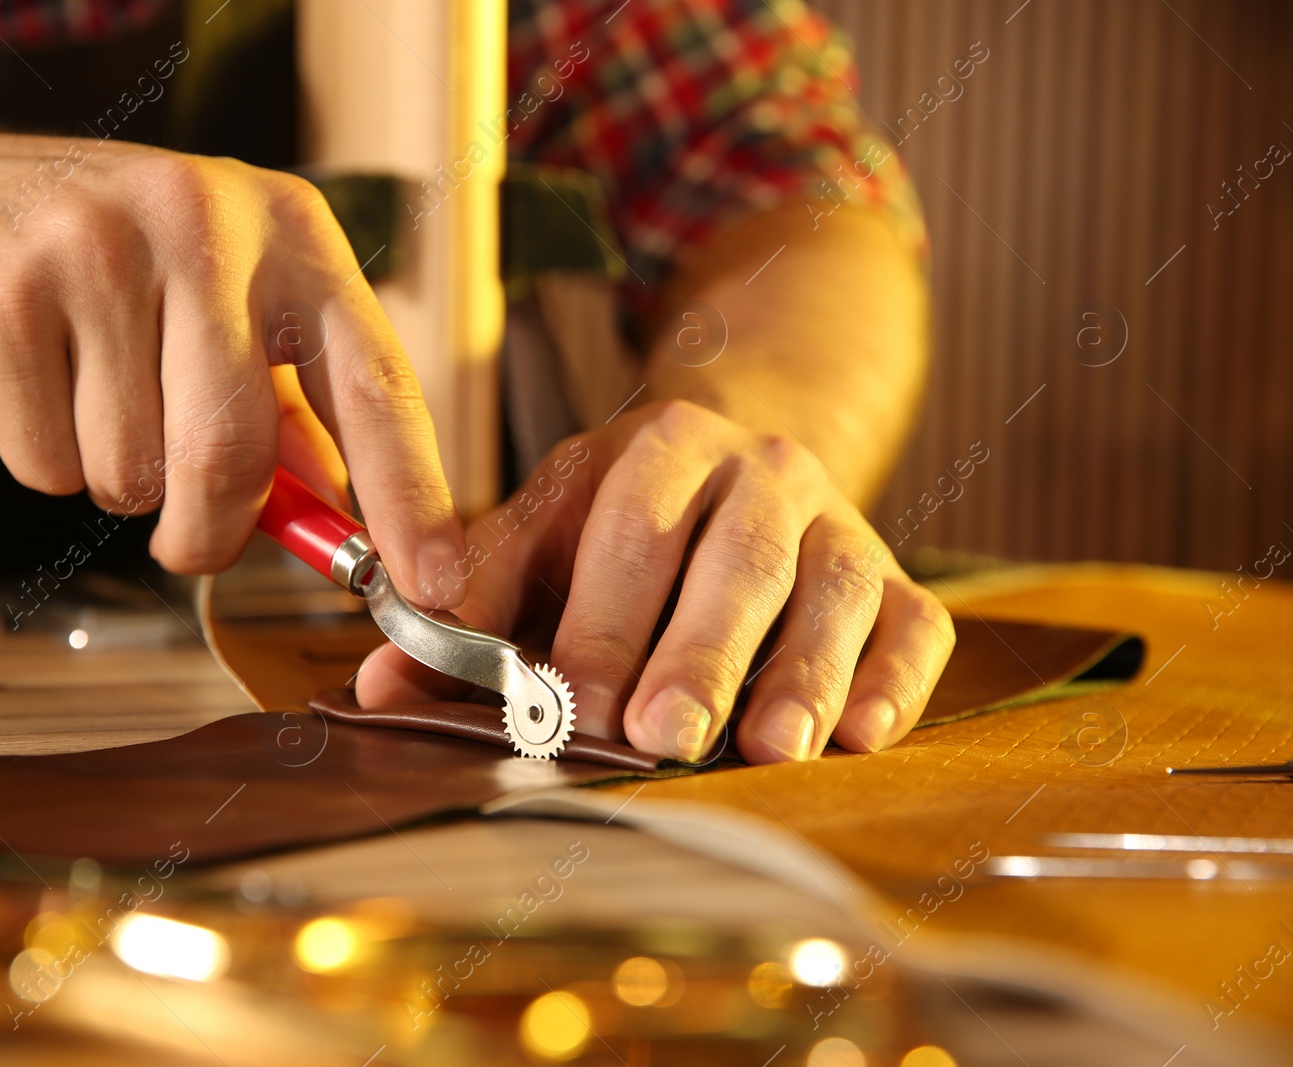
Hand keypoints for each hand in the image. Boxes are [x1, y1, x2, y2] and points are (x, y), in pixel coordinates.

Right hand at [0, 131, 462, 591]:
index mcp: (291, 231)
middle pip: (233, 454)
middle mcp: (206, 223)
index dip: (412, 496)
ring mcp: (96, 249)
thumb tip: (349, 527)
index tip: (434, 584)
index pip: (377, 382)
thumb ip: (293, 413)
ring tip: (94, 397)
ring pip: (134, 472)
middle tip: (190, 541)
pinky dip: (46, 463)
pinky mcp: (4, 296)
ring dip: (120, 482)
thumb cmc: (117, 270)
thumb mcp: (228, 305)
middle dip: (210, 531)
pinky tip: (37, 385)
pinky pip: (48, 466)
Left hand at [355, 400, 954, 762]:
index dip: (596, 620)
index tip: (565, 703)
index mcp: (657, 447)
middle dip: (695, 652)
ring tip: (770, 748)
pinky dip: (891, 680)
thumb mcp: (541, 538)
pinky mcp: (896, 575)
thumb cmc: (623, 525)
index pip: (627, 529)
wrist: (743, 464)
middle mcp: (757, 470)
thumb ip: (467, 606)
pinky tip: (858, 736)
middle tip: (660, 737)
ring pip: (832, 588)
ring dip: (801, 671)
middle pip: (735, 560)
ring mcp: (837, 521)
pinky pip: (913, 623)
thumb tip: (378, 684)